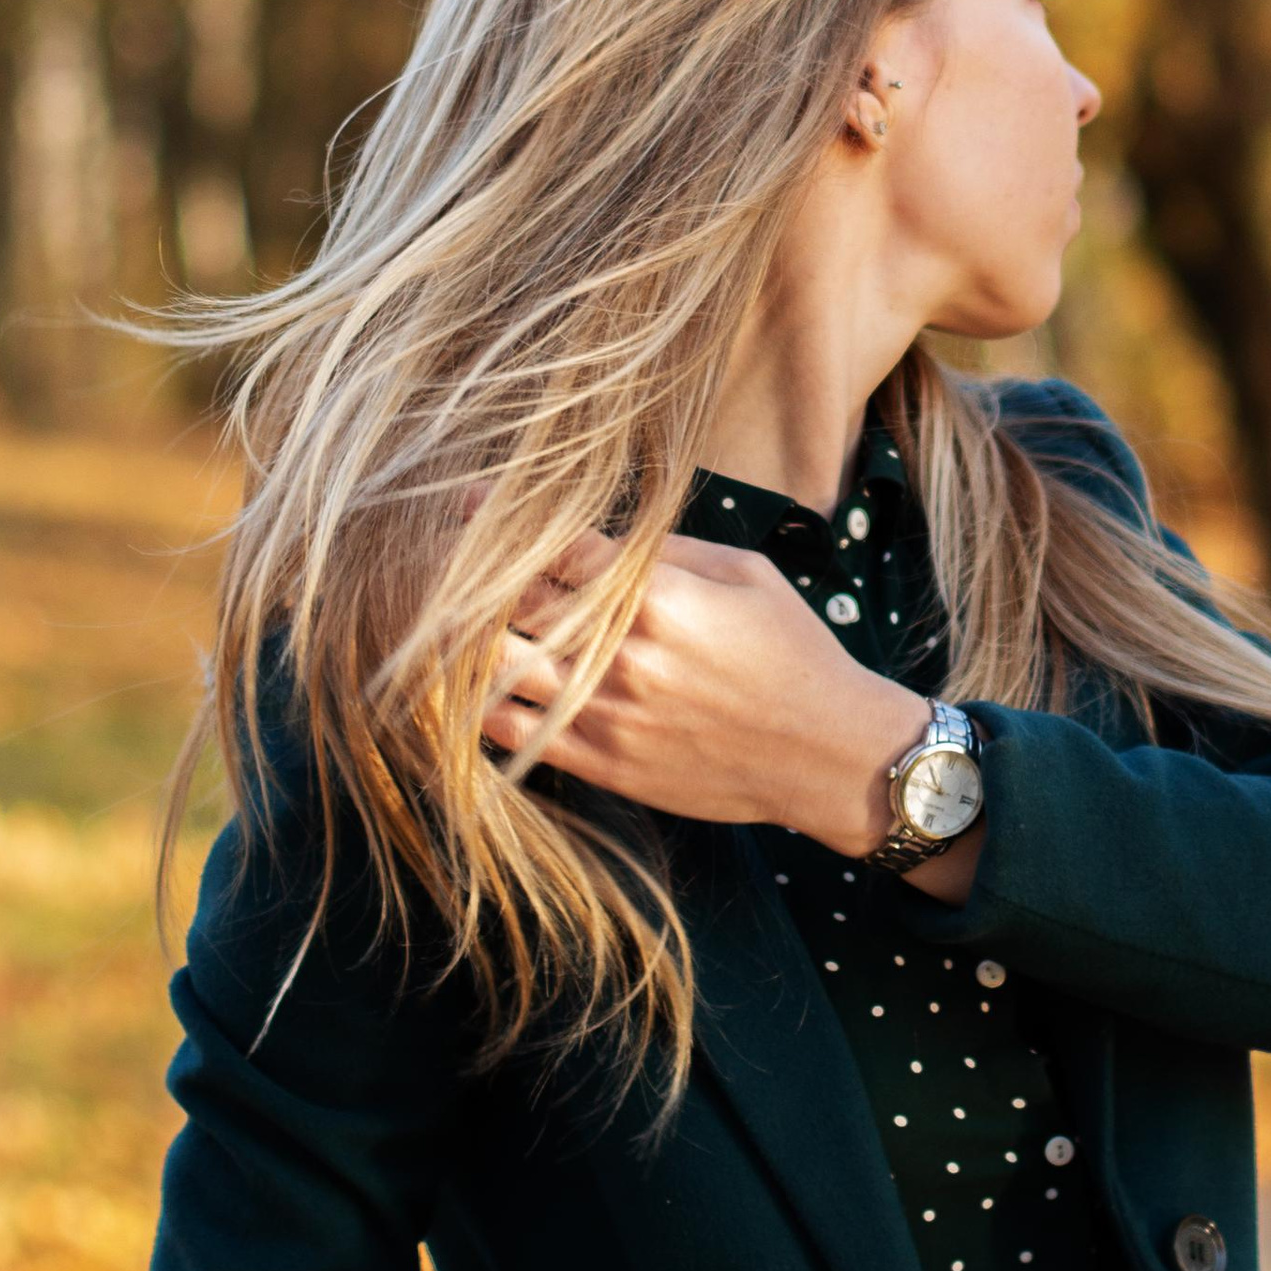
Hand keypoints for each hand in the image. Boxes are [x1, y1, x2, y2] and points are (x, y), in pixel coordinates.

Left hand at [484, 528, 946, 861]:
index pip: (552, 548)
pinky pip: (512, 734)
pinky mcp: (603, 765)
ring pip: (497, 668)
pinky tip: (476, 685)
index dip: (502, 521)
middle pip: (510, 605)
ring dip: (466, 640)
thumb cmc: (794, 652)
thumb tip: (599, 533)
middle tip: (444, 561)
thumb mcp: (745, 574)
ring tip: (445, 620)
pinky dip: (481, 705)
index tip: (468, 506)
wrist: (826, 754)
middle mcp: (621, 653)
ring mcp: (607, 713)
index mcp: (656, 595)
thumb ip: (666, 550)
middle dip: (470, 577)